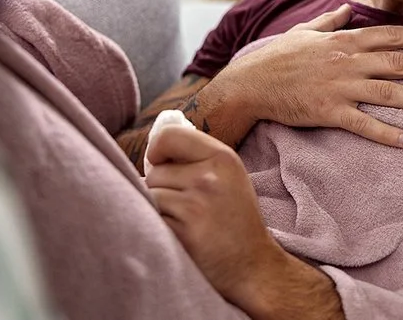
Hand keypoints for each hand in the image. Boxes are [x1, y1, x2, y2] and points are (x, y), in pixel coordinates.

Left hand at [145, 126, 288, 307]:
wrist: (253, 267)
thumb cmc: (235, 221)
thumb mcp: (228, 177)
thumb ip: (196, 158)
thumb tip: (150, 151)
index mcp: (223, 157)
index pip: (168, 135)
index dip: (156, 150)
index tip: (160, 164)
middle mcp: (210, 177)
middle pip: (154, 172)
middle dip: (160, 188)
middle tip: (185, 207)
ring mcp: (197, 206)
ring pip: (148, 196)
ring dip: (157, 211)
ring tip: (182, 223)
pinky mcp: (184, 233)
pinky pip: (150, 220)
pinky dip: (157, 229)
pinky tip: (178, 237)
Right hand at [209, 4, 402, 147]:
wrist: (248, 84)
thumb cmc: (276, 58)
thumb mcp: (304, 32)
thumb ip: (331, 21)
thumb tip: (350, 8)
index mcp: (343, 41)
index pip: (389, 35)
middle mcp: (346, 61)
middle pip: (398, 62)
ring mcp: (339, 87)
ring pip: (388, 92)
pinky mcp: (329, 112)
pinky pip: (364, 124)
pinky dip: (388, 132)